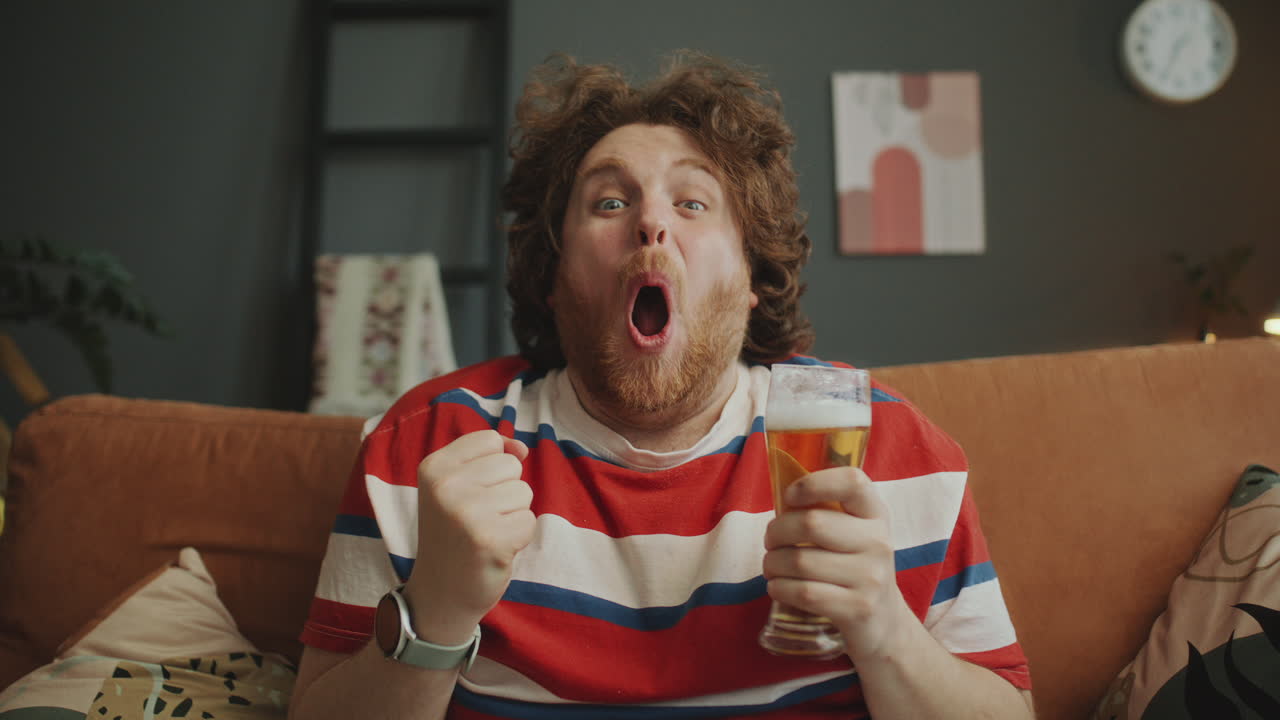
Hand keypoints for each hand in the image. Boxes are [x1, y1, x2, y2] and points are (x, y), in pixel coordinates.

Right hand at [404, 430, 533, 645]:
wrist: (439, 593)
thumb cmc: (455, 534)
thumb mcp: (456, 487)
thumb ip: (487, 458)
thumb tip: (521, 447)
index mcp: (433, 467)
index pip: (489, 440)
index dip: (492, 467)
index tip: (471, 493)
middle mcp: (446, 486)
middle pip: (511, 465)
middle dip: (505, 492)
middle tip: (478, 519)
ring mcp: (467, 513)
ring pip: (524, 492)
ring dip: (513, 515)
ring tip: (486, 533)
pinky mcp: (490, 539)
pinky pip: (529, 521)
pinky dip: (519, 537)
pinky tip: (494, 549)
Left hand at [762, 467, 911, 660]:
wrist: (882, 622)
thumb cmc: (852, 567)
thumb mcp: (852, 532)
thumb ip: (825, 510)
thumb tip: (780, 493)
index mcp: (875, 514)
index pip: (852, 481)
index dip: (813, 483)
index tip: (789, 497)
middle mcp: (878, 542)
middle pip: (812, 523)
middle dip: (776, 532)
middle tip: (771, 542)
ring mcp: (871, 577)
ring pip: (800, 561)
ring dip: (772, 563)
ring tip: (772, 566)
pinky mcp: (857, 608)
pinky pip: (803, 592)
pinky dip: (779, 588)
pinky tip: (778, 587)